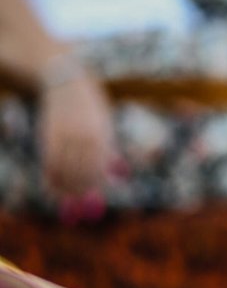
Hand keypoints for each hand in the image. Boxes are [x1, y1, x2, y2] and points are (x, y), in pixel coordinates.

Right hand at [37, 73, 116, 203]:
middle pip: (81, 171)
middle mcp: (84, 137)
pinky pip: (50, 161)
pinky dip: (50, 176)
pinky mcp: (50, 134)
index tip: (94, 197)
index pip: (99, 166)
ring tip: (64, 196)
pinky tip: (51, 185)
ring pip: (64, 169)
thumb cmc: (91, 110)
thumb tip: (115, 176)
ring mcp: (65, 135)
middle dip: (79, 189)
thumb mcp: (104, 128)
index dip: (95, 184)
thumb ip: (108, 151)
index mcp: (102, 136)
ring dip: (64, 186)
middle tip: (77, 202)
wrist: (68, 85)